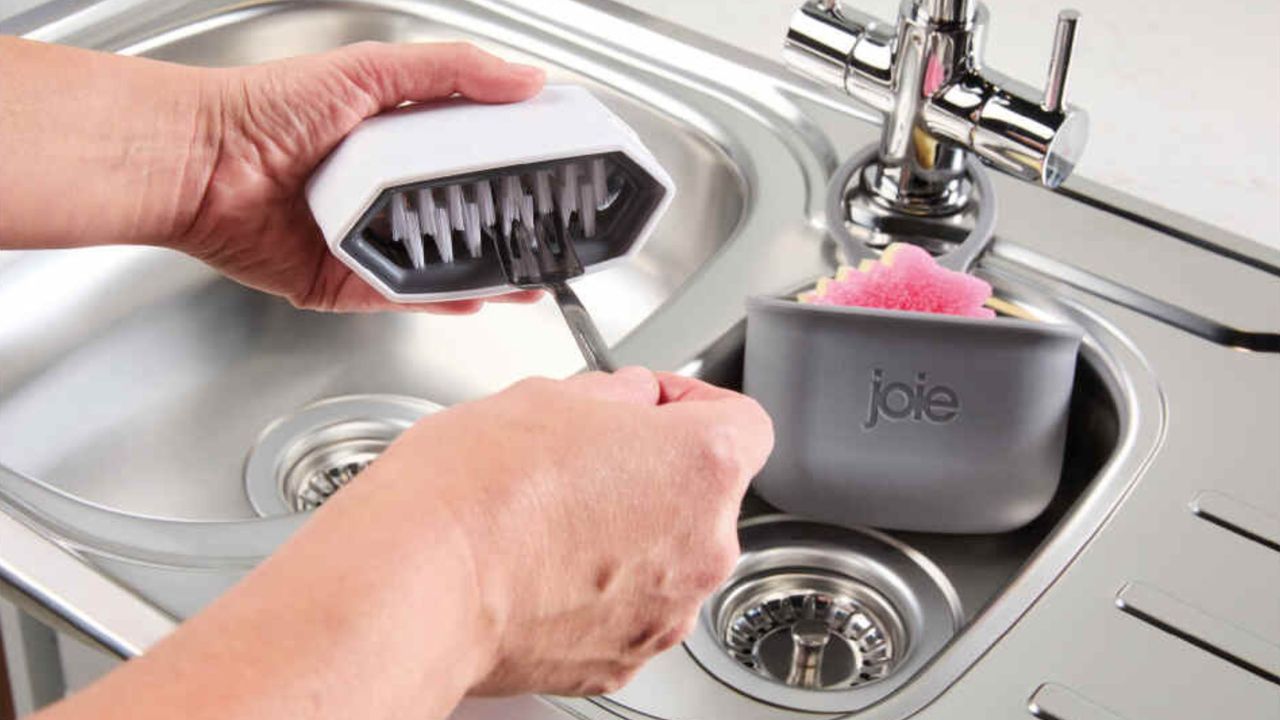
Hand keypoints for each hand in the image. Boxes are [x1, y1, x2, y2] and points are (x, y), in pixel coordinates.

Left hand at [0, 38, 543, 312]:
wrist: (198, 163)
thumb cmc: (263, 108)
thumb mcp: (370, 69)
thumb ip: (451, 71)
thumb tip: (524, 77)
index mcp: (393, 140)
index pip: (472, 156)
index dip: (515, 168)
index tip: (556, 177)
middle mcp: (381, 193)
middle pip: (463, 219)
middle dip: (510, 233)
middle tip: (553, 239)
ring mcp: (364, 240)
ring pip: (440, 265)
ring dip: (488, 273)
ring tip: (532, 275)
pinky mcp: (342, 281)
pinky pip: (401, 296)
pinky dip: (441, 301)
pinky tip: (480, 297)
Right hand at [37, 370, 773, 719]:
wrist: (416, 586)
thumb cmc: (473, 492)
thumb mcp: (549, 396)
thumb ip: (617, 396)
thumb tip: (630, 402)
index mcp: (702, 467)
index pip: (742, 420)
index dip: (693, 403)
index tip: (655, 403)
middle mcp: (701, 548)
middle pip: (706, 494)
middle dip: (656, 470)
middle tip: (587, 455)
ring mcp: (664, 613)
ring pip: (669, 555)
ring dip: (630, 531)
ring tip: (551, 512)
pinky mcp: (620, 659)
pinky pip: (629, 608)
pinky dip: (599, 587)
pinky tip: (541, 562)